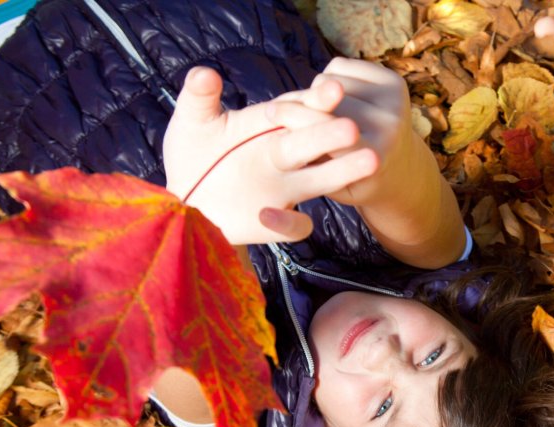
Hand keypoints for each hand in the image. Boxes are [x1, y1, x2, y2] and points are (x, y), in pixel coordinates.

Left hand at [163, 67, 379, 243]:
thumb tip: (204, 72)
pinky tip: (266, 214)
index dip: (316, 101)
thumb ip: (198, 97)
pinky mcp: (276, 222)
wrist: (184, 200)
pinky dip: (288, 222)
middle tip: (350, 129)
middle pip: (314, 143)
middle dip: (332, 136)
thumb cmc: (192, 154)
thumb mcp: (191, 122)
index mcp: (268, 126)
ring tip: (369, 162)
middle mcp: (283, 156)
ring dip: (342, 172)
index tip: (332, 89)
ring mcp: (283, 189)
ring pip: (321, 180)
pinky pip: (296, 226)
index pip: (298, 110)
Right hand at [264, 59, 466, 266]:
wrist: (401, 170)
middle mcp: (390, 125)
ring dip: (316, 92)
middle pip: (328, 100)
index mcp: (372, 156)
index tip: (269, 113)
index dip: (293, 117)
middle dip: (301, 102)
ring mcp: (396, 100)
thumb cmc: (355, 181)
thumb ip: (306, 156)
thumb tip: (273, 119)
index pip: (323, 129)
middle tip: (280, 108)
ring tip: (316, 111)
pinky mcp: (396, 81)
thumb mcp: (329, 183)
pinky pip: (343, 67)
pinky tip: (335, 100)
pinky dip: (330, 78)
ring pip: (333, 79)